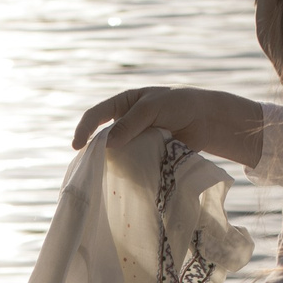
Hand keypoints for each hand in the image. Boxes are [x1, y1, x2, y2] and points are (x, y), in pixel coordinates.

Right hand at [71, 86, 265, 166]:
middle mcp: (125, 123)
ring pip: (117, 154)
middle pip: (103, 138)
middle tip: (92, 168)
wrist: (205, 120)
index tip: (77, 146)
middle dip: (97, 152)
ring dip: (114, 164)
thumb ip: (131, 123)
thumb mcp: (152, 107)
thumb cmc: (179, 104)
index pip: (96, 115)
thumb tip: (108, 144)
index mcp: (122, 104)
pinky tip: (129, 179)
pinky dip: (130, 172)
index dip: (84, 129)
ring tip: (110, 175)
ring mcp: (135, 141)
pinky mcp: (146, 155)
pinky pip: (133, 165)